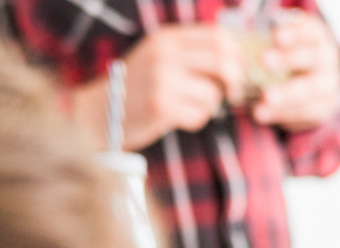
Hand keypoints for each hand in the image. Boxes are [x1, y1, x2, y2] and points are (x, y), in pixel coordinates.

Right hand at [80, 25, 241, 151]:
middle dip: (235, 80)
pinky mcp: (161, 106)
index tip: (239, 69)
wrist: (100, 111)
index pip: (217, 36)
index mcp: (166, 39)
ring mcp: (162, 80)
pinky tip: (178, 118)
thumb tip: (239, 56)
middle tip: (232, 92)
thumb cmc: (139, 86)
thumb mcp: (160, 57)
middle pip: (223, 61)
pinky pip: (201, 115)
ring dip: (210, 105)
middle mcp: (164, 55)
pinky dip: (197, 120)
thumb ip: (192, 51)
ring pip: (213, 93)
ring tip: (190, 106)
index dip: (236, 54)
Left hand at [250, 10, 339, 131]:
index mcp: (315, 37)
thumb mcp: (277, 43)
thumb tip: (234, 44)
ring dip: (287, 95)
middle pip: (313, 59)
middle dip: (289, 60)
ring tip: (264, 99)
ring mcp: (328, 85)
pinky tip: (263, 113)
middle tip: (264, 61)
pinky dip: (283, 114)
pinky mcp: (323, 108)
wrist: (307, 80)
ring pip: (312, 90)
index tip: (276, 37)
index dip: (296, 34)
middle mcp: (326, 60)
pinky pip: (306, 113)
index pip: (310, 32)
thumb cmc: (283, 56)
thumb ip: (264, 41)